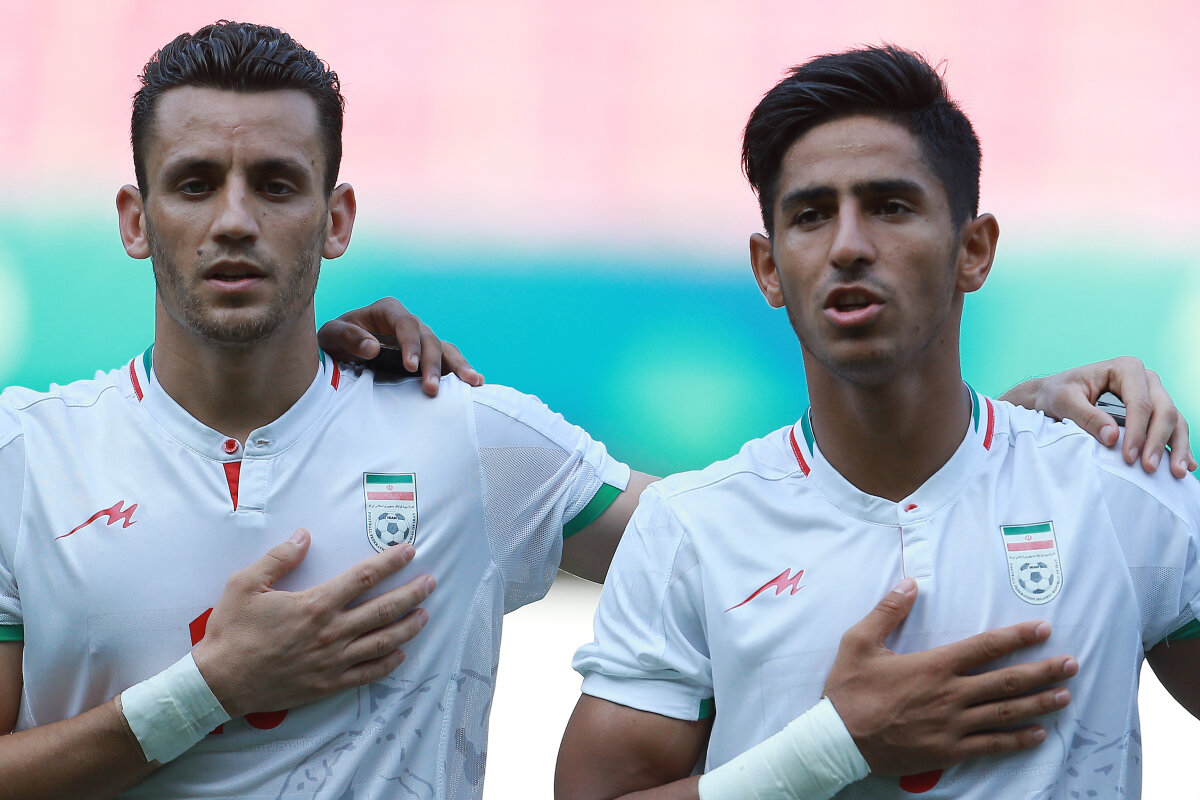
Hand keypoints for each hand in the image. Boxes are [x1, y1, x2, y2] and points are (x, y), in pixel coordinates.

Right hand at [192, 529, 435, 718]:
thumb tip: (304, 536)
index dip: (390, 562)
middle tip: (431, 581)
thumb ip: (278, 558)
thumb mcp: (246, 584)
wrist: (219, 682)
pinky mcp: (327, 684)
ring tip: (424, 614)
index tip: (409, 551)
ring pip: (382, 642)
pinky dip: (388, 663)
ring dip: (408, 626)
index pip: (363, 578)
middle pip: (383, 609)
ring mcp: (332, 661)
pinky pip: (367, 673)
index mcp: (315, 605)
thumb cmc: (231, 631)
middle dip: (412, 593)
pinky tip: (401, 654)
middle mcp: (331, 633)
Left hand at [318, 297, 483, 396]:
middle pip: (429, 339)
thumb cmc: (334, 341)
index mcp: (388, 311)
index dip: (411, 344)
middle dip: (432, 364)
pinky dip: (460, 372)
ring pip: (444, 349)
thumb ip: (348, 337)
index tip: (410, 366)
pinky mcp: (426, 357)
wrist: (337, 352)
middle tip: (431, 388)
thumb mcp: (330, 335)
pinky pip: (447, 362)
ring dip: (457, 367)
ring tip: (473, 382)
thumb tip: (373, 347)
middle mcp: (409, 324)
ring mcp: (420, 340)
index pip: (406, 324)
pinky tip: (475, 384)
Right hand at [822, 578, 1076, 775]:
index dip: (1017, 637)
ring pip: (1005, 712)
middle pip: (1007, 680)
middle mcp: (950, 694)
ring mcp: (953, 726)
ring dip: (1039, 703)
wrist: (837, 740)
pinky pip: (991, 746)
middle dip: (1043, 670)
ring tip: (1065, 695)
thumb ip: (887, 611)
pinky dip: (1017, 740)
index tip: (1043, 629)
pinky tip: (1038, 735)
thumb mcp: (858, 642)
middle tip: (1071, 664)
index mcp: (933, 666)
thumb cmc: (848, 690)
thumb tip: (910, 582)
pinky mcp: (948, 751)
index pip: (985, 647)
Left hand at [1001, 356, 1194, 477]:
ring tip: (1177, 472)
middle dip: (1158, 441)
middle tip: (1149, 468)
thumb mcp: (1063, 401)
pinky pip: (1173, 428)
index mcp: (1125, 369)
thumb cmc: (1057, 393)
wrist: (1052, 394)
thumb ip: (1086, 416)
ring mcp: (1153, 394)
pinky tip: (1186, 465)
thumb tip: (1113, 437)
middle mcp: (1145, 379)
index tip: (1129, 457)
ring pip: (1175, 420)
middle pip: (1164, 411)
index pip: (1140, 403)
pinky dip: (1178, 446)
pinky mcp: (1154, 410)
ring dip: (1178, 447)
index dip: (1138, 432)